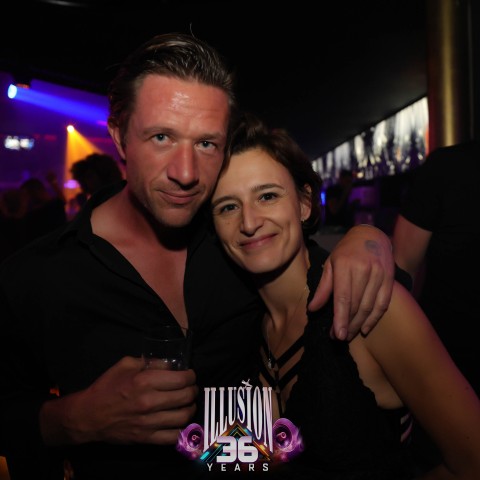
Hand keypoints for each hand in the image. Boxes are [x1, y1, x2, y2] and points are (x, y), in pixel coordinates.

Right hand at [40, 356, 197, 445]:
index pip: (181, 379)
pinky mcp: (146, 438)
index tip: (189, 375)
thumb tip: (171, 364)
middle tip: (191, 387)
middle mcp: (149, 402)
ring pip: (184, 417)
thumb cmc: (107, 386)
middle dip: (193, 389)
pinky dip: (181, 429)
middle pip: (186, 396)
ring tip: (187, 403)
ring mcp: (148, 423)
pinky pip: (173, 436)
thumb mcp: (126, 364)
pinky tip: (179, 421)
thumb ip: (151, 362)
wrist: (88, 415)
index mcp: (145, 381)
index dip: (190, 375)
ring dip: (190, 408)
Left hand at [308, 225, 393, 339]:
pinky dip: (374, 319)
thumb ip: (323, 288)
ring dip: (359, 324)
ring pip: (369, 307)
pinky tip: (365, 328)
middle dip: (347, 324)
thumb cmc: (346, 251)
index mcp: (345, 265)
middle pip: (356, 305)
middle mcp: (364, 270)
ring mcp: (379, 274)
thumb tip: (312, 309)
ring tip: (349, 335)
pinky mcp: (389, 279)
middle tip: (339, 337)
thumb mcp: (330, 264)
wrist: (371, 235)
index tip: (337, 334)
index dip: (340, 318)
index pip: (343, 297)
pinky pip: (383, 304)